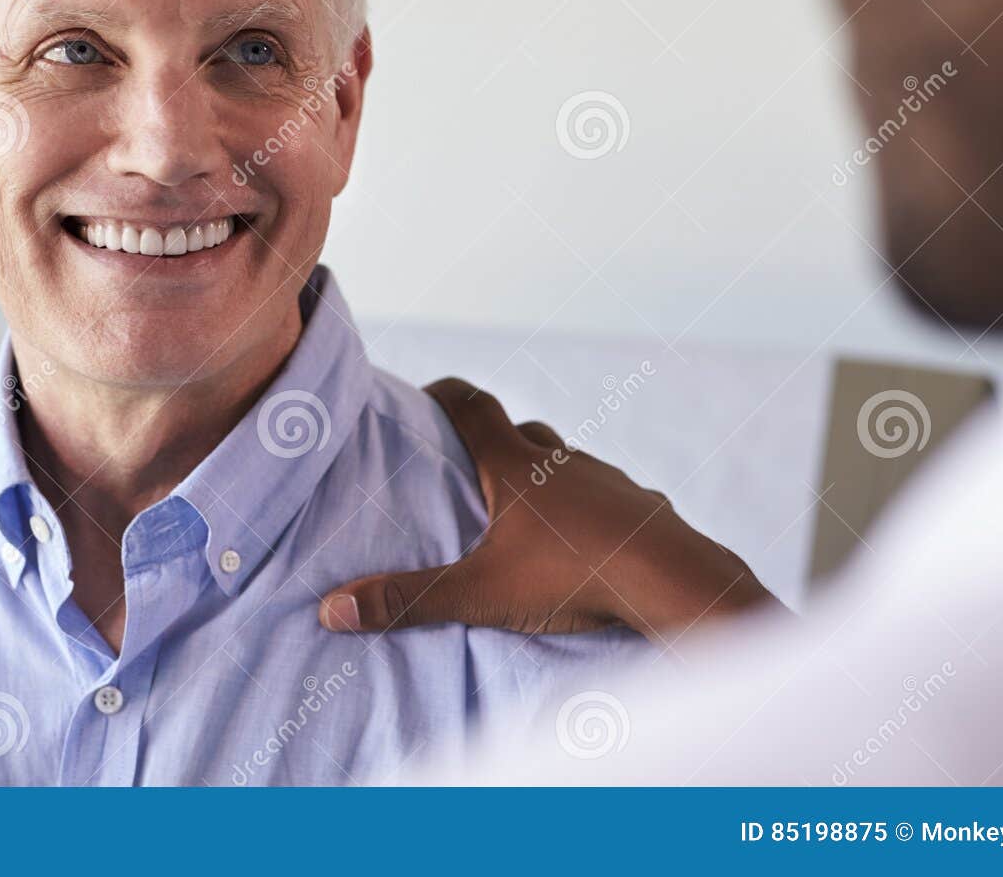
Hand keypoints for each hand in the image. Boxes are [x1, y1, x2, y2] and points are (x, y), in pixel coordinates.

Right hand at [317, 378, 777, 641]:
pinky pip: (606, 497)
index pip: (470, 404)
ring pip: (567, 463)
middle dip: (491, 442)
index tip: (421, 398)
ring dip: (543, 477)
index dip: (442, 394)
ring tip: (523, 513)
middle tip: (467, 467)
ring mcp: (607, 478)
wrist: (671, 579)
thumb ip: (407, 600)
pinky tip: (583, 543)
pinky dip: (586, 509)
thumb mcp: (480, 593)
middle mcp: (562, 459)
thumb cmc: (573, 576)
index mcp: (515, 464)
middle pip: (519, 431)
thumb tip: (331, 608)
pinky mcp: (640, 506)